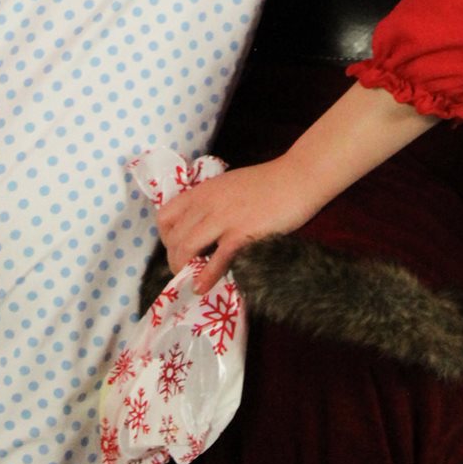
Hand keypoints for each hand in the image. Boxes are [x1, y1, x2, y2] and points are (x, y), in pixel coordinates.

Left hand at [156, 157, 319, 289]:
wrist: (297, 177)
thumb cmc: (268, 183)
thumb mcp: (230, 186)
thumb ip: (214, 204)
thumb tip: (205, 229)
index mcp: (203, 191)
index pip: (165, 215)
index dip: (165, 237)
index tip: (177, 248)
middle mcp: (208, 203)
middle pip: (174, 237)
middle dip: (174, 259)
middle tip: (185, 271)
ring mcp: (224, 218)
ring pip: (186, 247)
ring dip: (183, 269)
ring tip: (190, 281)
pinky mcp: (242, 233)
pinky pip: (216, 259)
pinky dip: (206, 277)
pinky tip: (204, 287)